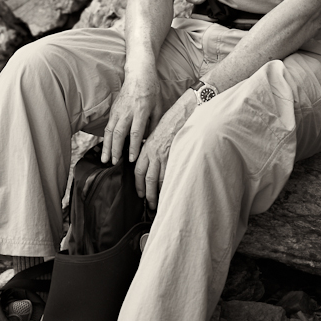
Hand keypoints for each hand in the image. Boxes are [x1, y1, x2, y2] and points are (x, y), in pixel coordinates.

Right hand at [101, 69, 162, 165]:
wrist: (139, 73)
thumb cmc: (152, 90)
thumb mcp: (159, 106)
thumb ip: (154, 123)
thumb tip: (149, 140)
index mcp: (141, 111)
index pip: (136, 132)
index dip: (133, 147)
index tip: (131, 159)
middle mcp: (127, 111)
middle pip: (119, 133)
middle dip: (115, 150)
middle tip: (113, 163)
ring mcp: (118, 110)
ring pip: (110, 131)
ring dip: (107, 146)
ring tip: (105, 159)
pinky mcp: (113, 109)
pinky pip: (108, 126)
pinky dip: (106, 138)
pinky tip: (106, 147)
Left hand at [134, 90, 195, 208]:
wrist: (182, 115)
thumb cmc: (171, 124)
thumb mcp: (156, 136)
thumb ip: (152, 150)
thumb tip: (152, 162)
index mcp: (147, 149)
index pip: (139, 171)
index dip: (139, 184)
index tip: (140, 193)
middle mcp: (154, 154)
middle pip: (148, 179)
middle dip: (148, 194)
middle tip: (149, 205)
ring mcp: (165, 157)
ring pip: (159, 180)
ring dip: (158, 193)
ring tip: (160, 204)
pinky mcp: (176, 157)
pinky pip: (171, 176)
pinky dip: (170, 186)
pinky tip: (171, 193)